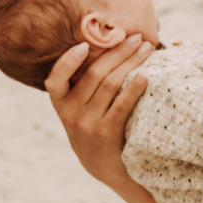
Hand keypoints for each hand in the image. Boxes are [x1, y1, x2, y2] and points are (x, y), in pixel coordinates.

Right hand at [49, 24, 147, 185]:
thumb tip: (109, 43)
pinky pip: (122, 105)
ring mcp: (88, 124)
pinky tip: (145, 75)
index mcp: (61, 103)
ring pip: (110, 84)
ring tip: (146, 49)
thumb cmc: (93, 126)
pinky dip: (134, 87)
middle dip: (118, 51)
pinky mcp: (107, 133)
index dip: (68, 61)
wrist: (101, 165)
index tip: (84, 45)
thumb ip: (83, 84)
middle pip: (95, 73)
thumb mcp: (77, 108)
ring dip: (131, 62)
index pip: (55, 79)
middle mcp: (71, 113)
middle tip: (136, 37)